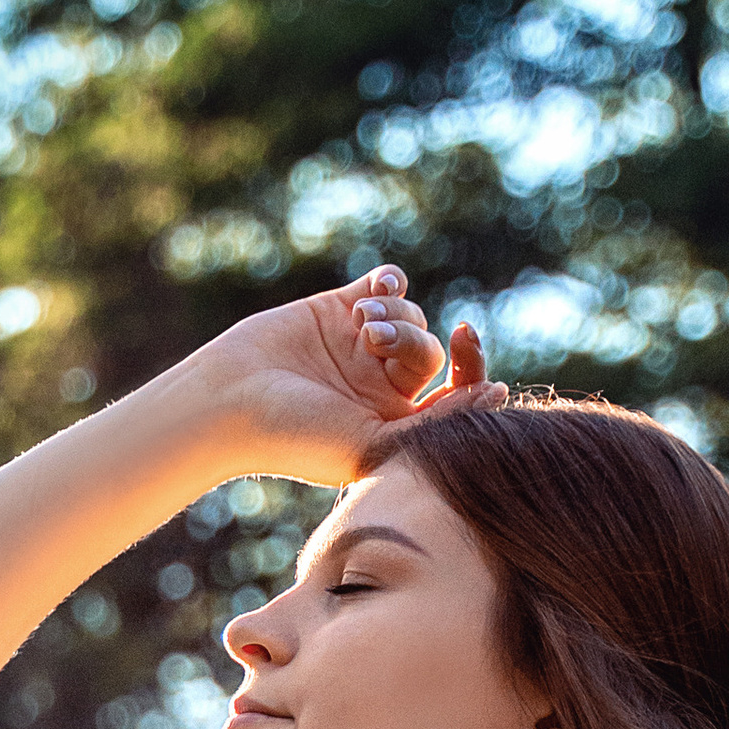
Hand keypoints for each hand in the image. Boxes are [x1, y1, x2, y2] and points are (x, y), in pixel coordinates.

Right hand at [183, 267, 496, 489]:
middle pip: (429, 350)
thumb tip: (500, 392)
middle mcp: (382, 388)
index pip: (453, 392)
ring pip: (409, 314)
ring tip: (357, 325)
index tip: (463, 345)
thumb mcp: (375, 445)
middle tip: (373, 341)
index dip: (469, 368)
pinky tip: (377, 288)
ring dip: (392, 313)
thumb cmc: (297, 437)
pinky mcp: (336, 312)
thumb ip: (439, 422)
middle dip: (410, 339)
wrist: (228, 404)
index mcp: (396, 425)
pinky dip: (390, 283)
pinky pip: (385, 285)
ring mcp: (359, 348)